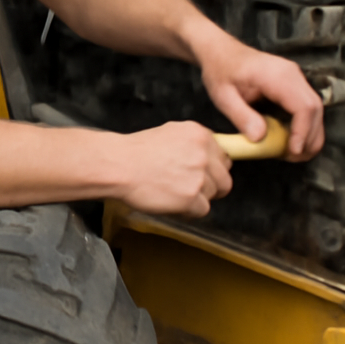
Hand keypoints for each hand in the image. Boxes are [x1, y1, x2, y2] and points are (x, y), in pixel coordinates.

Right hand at [114, 121, 232, 217]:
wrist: (120, 165)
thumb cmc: (138, 151)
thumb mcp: (171, 132)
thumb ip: (194, 142)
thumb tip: (211, 154)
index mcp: (200, 135)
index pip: (225, 156)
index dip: (214, 168)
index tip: (204, 173)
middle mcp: (204, 154)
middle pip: (225, 179)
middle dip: (211, 186)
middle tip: (190, 187)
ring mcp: (199, 176)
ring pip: (214, 195)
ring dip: (198, 198)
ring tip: (175, 192)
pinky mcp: (191, 197)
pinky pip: (203, 210)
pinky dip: (189, 211)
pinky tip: (172, 202)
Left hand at [198, 33, 324, 160]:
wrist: (221, 52)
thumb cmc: (220, 71)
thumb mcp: (223, 96)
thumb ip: (241, 116)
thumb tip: (260, 138)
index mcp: (275, 75)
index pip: (302, 105)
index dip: (302, 131)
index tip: (293, 151)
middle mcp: (291, 74)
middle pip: (315, 108)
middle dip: (310, 137)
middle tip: (294, 158)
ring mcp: (295, 77)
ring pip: (315, 109)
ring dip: (310, 134)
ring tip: (293, 154)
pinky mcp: (294, 84)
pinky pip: (307, 106)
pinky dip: (304, 126)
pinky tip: (291, 141)